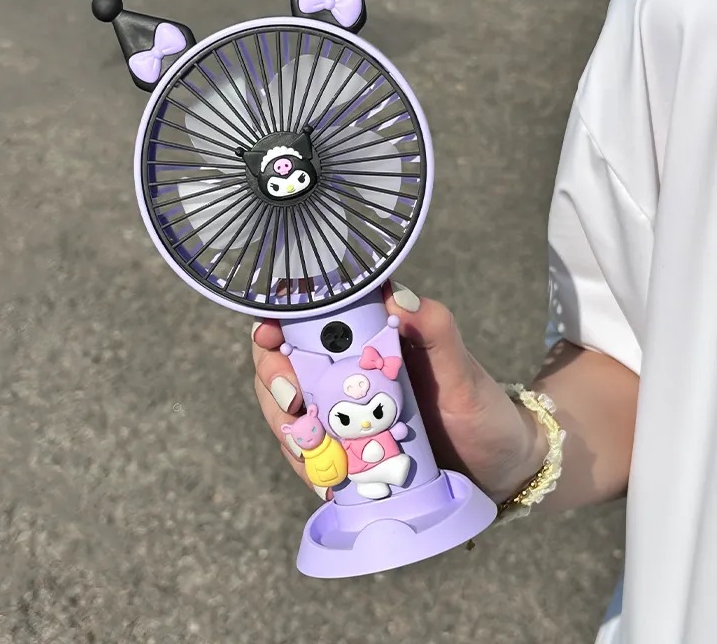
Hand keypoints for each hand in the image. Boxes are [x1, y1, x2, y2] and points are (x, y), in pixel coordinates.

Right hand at [252, 281, 547, 502]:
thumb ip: (437, 330)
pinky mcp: (345, 455)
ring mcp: (341, 416)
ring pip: (287, 411)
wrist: (500, 469)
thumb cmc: (482, 411)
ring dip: (285, 425)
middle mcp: (344, 374)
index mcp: (367, 339)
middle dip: (273, 379)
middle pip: (283, 365)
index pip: (307, 319)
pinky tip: (321, 475)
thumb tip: (399, 297)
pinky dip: (306, 463)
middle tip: (293, 401)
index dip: (277, 321)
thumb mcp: (463, 371)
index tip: (271, 333)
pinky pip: (309, 455)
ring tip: (308, 441)